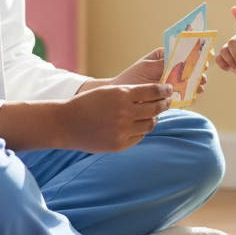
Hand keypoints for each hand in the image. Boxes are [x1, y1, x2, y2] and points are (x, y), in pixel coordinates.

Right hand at [60, 83, 174, 152]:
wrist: (66, 124)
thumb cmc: (87, 104)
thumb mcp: (108, 91)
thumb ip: (131, 93)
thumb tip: (156, 95)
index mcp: (122, 95)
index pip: (153, 91)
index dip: (165, 90)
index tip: (169, 89)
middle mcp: (124, 113)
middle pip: (156, 109)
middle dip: (165, 103)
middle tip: (167, 101)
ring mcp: (122, 130)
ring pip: (150, 124)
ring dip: (154, 118)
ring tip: (153, 114)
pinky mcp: (120, 144)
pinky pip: (139, 136)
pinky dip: (141, 130)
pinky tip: (138, 125)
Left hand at [102, 47, 208, 96]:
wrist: (123, 97)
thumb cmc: (132, 78)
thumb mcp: (147, 67)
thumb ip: (163, 63)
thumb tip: (181, 59)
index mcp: (164, 57)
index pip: (181, 52)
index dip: (193, 55)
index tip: (202, 59)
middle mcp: (169, 68)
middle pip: (188, 68)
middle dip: (198, 71)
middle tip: (203, 76)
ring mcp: (170, 82)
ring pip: (188, 81)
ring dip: (196, 84)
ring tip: (200, 87)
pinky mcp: (169, 96)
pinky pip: (182, 95)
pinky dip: (189, 96)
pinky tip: (193, 97)